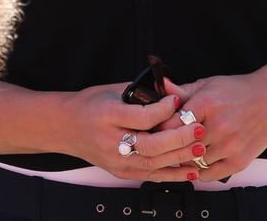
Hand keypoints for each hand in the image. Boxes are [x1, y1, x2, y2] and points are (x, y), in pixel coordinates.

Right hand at [57, 83, 206, 182]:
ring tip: (200, 148)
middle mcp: (111, 140)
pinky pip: (150, 175)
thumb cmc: (89, 104)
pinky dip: (172, 174)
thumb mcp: (111, 90)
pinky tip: (189, 169)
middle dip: (178, 137)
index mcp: (107, 115)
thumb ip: (139, 93)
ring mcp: (115, 160)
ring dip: (180, 157)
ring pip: (153, 163)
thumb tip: (168, 91)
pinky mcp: (120, 172)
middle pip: (151, 144)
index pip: (141, 116)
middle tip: (198, 128)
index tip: (178, 99)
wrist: (65, 126)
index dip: (163, 109)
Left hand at [159, 68, 266, 180]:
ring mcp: (230, 146)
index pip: (172, 124)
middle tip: (163, 143)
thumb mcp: (208, 84)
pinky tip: (197, 162)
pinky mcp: (239, 161)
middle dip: (170, 145)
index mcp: (207, 104)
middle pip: (181, 145)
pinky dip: (199, 171)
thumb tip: (160, 85)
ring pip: (194, 162)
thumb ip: (182, 90)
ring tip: (181, 151)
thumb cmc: (237, 90)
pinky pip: (210, 175)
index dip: (161, 127)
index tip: (156, 128)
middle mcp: (219, 127)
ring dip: (185, 158)